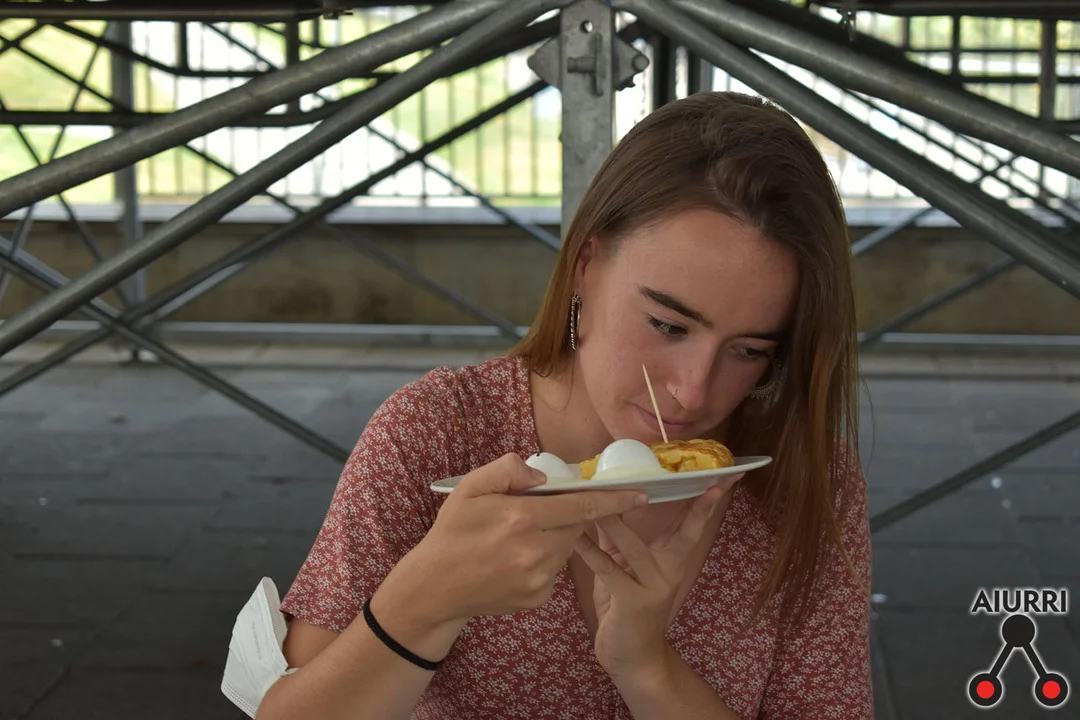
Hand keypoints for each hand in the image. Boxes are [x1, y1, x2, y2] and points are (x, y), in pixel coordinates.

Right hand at [392, 453, 648, 625]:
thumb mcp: (470, 488)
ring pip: (566, 548)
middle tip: (537, 513)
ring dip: (554, 538)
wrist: (435, 587)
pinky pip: (555, 571)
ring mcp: (538, 579)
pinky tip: (515, 561)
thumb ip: (509, 470)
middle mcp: (535, 551)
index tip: (641, 495)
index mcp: (522, 518)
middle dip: (567, 515)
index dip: (614, 499)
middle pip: (576, 525)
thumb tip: (543, 477)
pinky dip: (544, 561)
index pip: (582, 505)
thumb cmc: (452, 532)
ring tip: (518, 538)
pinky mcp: (538, 598)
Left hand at [573, 476, 741, 679]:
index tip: (722, 478)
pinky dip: (589, 552)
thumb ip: (616, 539)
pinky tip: (574, 537)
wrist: (632, 660)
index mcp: (672, 561)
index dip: (704, 502)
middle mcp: (669, 572)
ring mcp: (653, 588)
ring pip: (635, 547)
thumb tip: (603, 503)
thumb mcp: (624, 570)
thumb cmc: (626, 610)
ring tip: (600, 494)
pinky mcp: (632, 603)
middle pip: (686, 533)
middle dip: (697, 507)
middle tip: (706, 479)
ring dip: (614, 520)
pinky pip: (609, 571)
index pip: (691, 525)